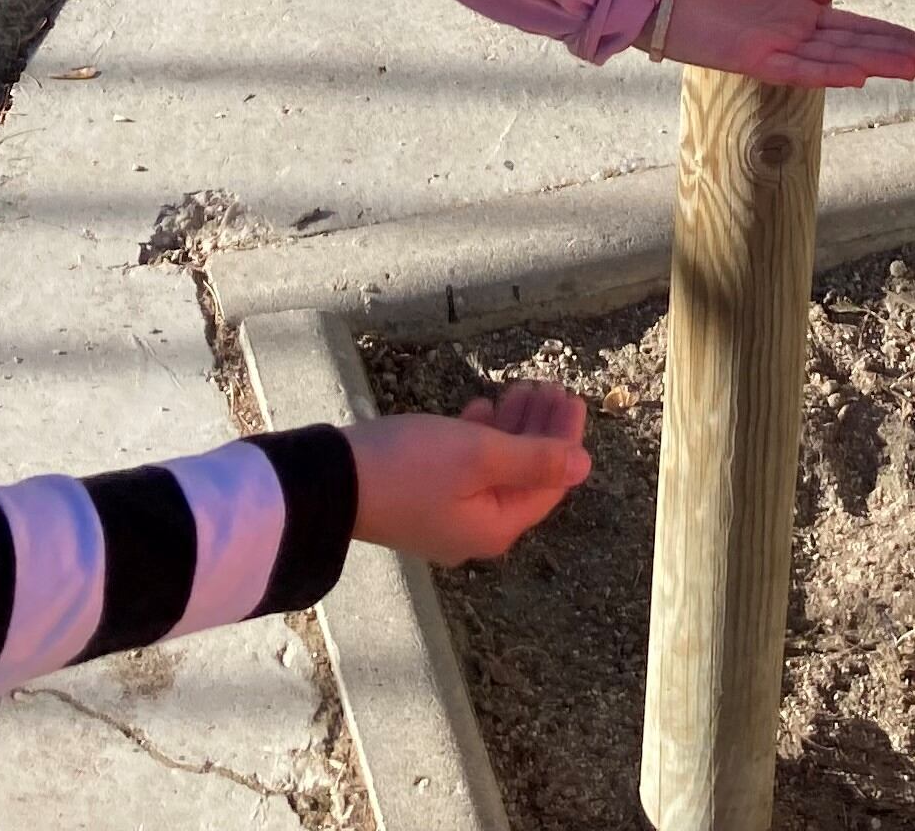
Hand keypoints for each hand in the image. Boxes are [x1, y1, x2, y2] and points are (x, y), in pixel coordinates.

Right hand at [344, 387, 590, 561]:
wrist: (330, 482)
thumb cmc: (411, 465)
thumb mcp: (479, 455)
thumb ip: (534, 460)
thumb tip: (585, 466)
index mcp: (497, 527)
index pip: (549, 483)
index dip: (565, 439)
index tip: (572, 397)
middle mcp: (476, 529)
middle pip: (524, 476)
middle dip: (539, 429)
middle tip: (547, 385)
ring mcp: (447, 517)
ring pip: (495, 468)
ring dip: (512, 428)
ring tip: (520, 387)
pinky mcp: (422, 500)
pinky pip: (465, 469)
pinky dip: (479, 438)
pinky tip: (481, 409)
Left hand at [659, 0, 914, 87]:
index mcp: (796, 15)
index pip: (853, 26)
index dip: (888, 34)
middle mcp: (793, 35)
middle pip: (854, 44)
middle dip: (893, 51)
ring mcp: (776, 47)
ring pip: (835, 59)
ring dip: (873, 63)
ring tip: (909, 69)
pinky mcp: (755, 57)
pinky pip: (799, 68)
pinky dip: (828, 72)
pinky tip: (858, 73)